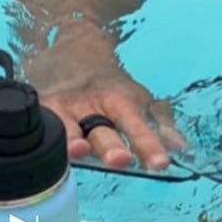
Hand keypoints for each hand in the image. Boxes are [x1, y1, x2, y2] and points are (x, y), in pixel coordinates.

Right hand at [24, 36, 183, 169]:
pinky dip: (44, 138)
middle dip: (110, 146)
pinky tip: (42, 153)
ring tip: (78, 150)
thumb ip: (161, 126)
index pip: (137, 125)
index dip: (148, 145)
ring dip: (71, 141)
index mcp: (120, 102)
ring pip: (66, 128)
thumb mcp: (141, 102)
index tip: (160, 163)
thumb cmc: (114, 91)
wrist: (75, 57)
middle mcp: (92, 105)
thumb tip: (180, 148)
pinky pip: (40, 126)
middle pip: (101, 130)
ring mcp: (64, 108)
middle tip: (120, 159)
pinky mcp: (40, 111)